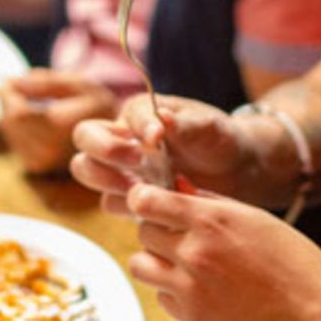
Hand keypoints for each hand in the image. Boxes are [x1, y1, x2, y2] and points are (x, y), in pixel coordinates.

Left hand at [0, 69, 117, 173]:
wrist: (114, 141)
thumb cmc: (97, 107)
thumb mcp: (79, 85)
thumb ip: (46, 82)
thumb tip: (14, 82)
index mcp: (63, 128)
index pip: (19, 114)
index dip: (8, 94)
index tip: (9, 79)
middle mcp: (50, 150)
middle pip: (10, 122)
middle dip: (8, 101)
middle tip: (16, 84)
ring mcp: (42, 162)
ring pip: (8, 130)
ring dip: (11, 112)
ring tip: (30, 99)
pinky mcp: (36, 166)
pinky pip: (13, 139)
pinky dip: (17, 125)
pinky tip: (34, 118)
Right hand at [71, 94, 247, 213]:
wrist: (236, 172)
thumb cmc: (218, 139)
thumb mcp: (207, 126)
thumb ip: (183, 124)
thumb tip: (160, 121)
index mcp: (137, 113)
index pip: (117, 114)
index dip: (129, 128)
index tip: (158, 137)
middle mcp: (122, 139)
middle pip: (84, 141)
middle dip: (103, 152)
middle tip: (138, 163)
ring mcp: (123, 170)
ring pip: (89, 173)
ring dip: (111, 181)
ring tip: (145, 187)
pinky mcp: (132, 199)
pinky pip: (114, 204)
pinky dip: (130, 207)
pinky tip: (158, 206)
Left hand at [126, 184, 320, 320]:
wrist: (311, 309)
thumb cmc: (289, 257)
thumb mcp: (250, 215)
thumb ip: (207, 200)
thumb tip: (175, 185)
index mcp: (211, 220)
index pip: (145, 201)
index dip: (142, 198)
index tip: (148, 200)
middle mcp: (194, 253)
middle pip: (143, 231)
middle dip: (157, 227)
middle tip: (179, 232)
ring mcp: (190, 288)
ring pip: (140, 264)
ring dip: (155, 258)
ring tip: (182, 259)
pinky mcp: (191, 316)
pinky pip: (160, 294)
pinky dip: (172, 288)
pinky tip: (199, 285)